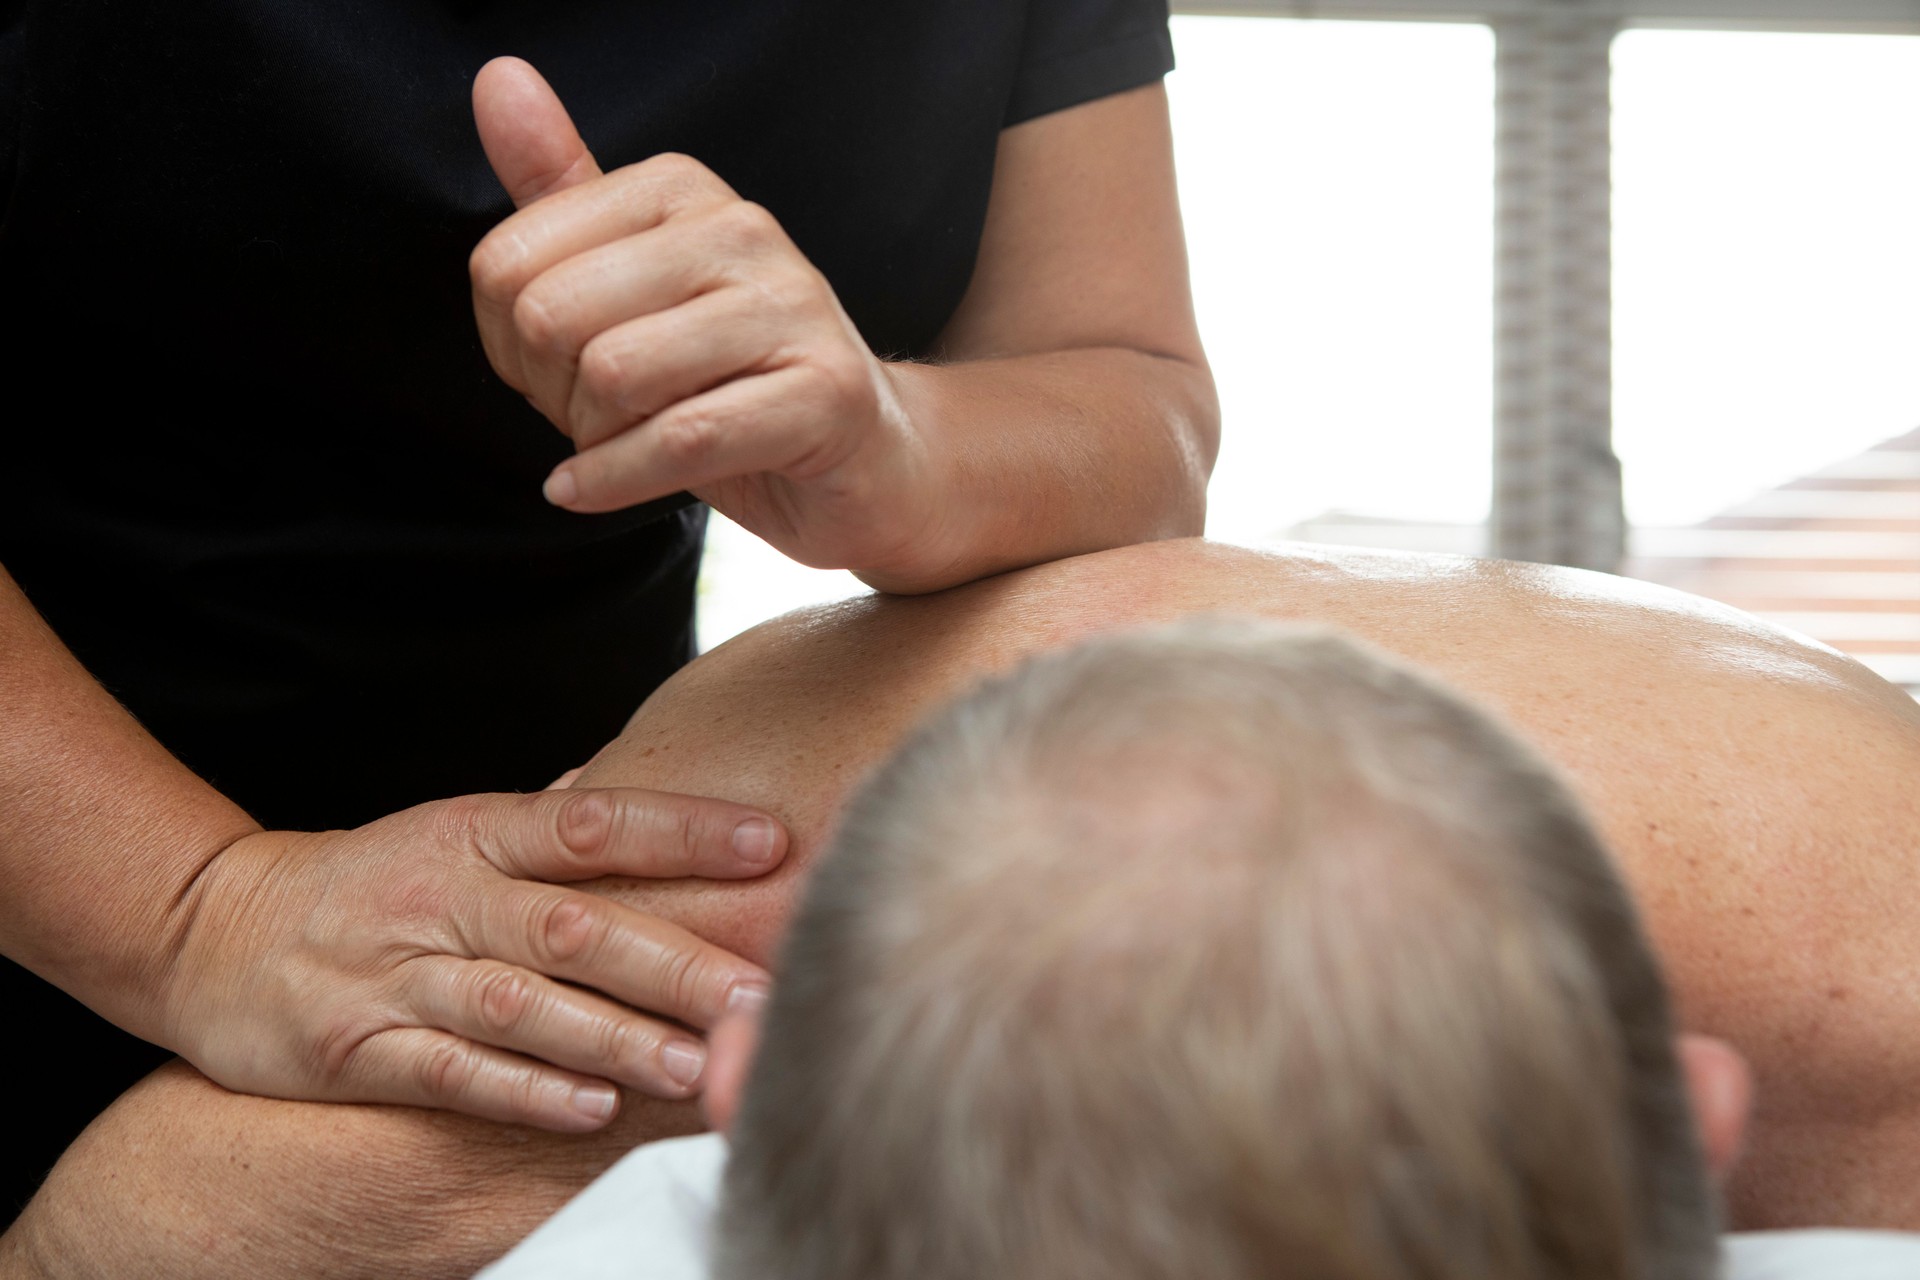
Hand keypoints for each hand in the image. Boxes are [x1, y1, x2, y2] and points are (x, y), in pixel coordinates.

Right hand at [161, 787, 786, 1130]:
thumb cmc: (372, 881)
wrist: (213, 931)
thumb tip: (667, 805)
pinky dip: (523, 1089)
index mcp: (477, 831)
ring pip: (520, 1005)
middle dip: (675, 961)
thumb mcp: (457, 830)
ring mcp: (397, 973)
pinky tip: (592, 1105)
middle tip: (760, 994)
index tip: (772, 844)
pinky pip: (449, 1071)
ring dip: (614, 1036)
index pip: (595, 824)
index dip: (685, 831)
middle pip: (575, 925)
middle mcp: (444, 896)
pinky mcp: (354, 1047)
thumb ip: (556, 828)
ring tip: (699, 1063)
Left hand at [469, 57, 947, 582]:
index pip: (508, 262)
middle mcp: (740, 230)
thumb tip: (495, 80)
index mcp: (681, 189)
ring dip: (594, 440)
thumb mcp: (633, 286)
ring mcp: (791, 309)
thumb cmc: (734, 380)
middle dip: (551, 393)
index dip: (507, 342)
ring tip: (623, 448)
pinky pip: (681, 438)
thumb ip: (560, 194)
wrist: (870, 460)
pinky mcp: (825, 393)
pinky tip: (592, 490)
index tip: (555, 373)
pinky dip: (615, 481)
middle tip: (594, 419)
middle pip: (554, 316)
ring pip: (614, 374)